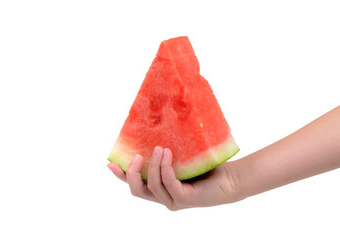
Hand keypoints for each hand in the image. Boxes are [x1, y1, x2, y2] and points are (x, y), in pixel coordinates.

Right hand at [108, 146, 242, 210]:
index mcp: (161, 189)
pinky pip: (168, 183)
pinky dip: (165, 168)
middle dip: (131, 173)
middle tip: (136, 156)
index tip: (110, 163)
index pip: (136, 185)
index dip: (121, 176)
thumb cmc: (206, 169)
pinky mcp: (185, 198)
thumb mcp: (182, 160)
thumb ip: (168, 155)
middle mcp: (165, 197)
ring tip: (160, 148)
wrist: (229, 179)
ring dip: (153, 165)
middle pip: (137, 190)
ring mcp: (174, 200)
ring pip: (152, 185)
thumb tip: (155, 135)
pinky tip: (168, 154)